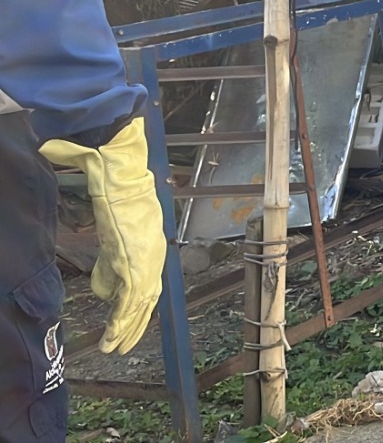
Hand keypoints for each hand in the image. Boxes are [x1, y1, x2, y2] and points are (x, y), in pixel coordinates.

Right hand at [38, 117, 165, 354]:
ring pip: (140, 303)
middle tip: (119, 346)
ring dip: (126, 328)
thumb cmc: (113, 182)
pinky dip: (123, 318)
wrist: (120, 167)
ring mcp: (145, 256)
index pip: (143, 283)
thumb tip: (98, 285)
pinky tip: (112, 336)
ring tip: (113, 349)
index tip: (122, 322)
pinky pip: (132, 296)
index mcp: (144, 245)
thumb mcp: (108, 222)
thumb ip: (103, 253)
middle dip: (133, 325)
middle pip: (145, 298)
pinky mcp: (135, 257)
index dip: (134, 306)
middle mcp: (149, 253)